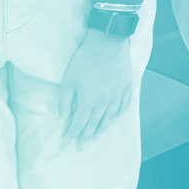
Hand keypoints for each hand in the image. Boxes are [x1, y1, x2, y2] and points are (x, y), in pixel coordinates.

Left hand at [59, 30, 136, 145]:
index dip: (71, 133)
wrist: (107, 42)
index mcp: (88, 101)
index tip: (66, 140)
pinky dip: (118, 114)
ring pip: (110, 117)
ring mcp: (118, 95)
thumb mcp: (68, 81)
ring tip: (96, 137)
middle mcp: (104, 102)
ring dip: (102, 129)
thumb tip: (61, 121)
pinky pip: (124, 105)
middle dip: (86, 136)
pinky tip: (114, 118)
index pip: (79, 123)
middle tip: (81, 146)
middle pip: (94, 124)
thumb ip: (64, 103)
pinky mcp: (127, 86)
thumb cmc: (84, 60)